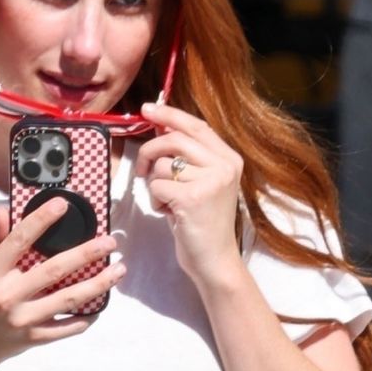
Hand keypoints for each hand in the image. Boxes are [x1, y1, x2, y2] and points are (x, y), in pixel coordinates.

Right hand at [0, 200, 123, 370]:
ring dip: (98, 284)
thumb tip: (5, 211)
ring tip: (118, 270)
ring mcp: (22, 320)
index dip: (41, 219)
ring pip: (68, 299)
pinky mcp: (33, 338)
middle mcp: (7, 296)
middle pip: (54, 270)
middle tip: (110, 241)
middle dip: (86, 253)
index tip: (62, 204)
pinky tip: (101, 305)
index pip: (19, 240)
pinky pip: (67, 328)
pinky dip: (86, 317)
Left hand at [134, 101, 243, 287]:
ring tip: (167, 202)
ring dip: (154, 184)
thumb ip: (187, 157)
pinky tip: (168, 213)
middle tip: (141, 170)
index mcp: (229, 159)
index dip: (169, 115)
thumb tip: (160, 128)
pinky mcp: (192, 198)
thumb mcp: (202, 184)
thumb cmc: (203, 224)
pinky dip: (154, 200)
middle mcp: (224, 166)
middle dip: (149, 151)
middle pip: (174, 140)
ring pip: (162, 165)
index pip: (196, 125)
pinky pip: (157, 185)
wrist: (214, 260)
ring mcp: (210, 181)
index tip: (147, 110)